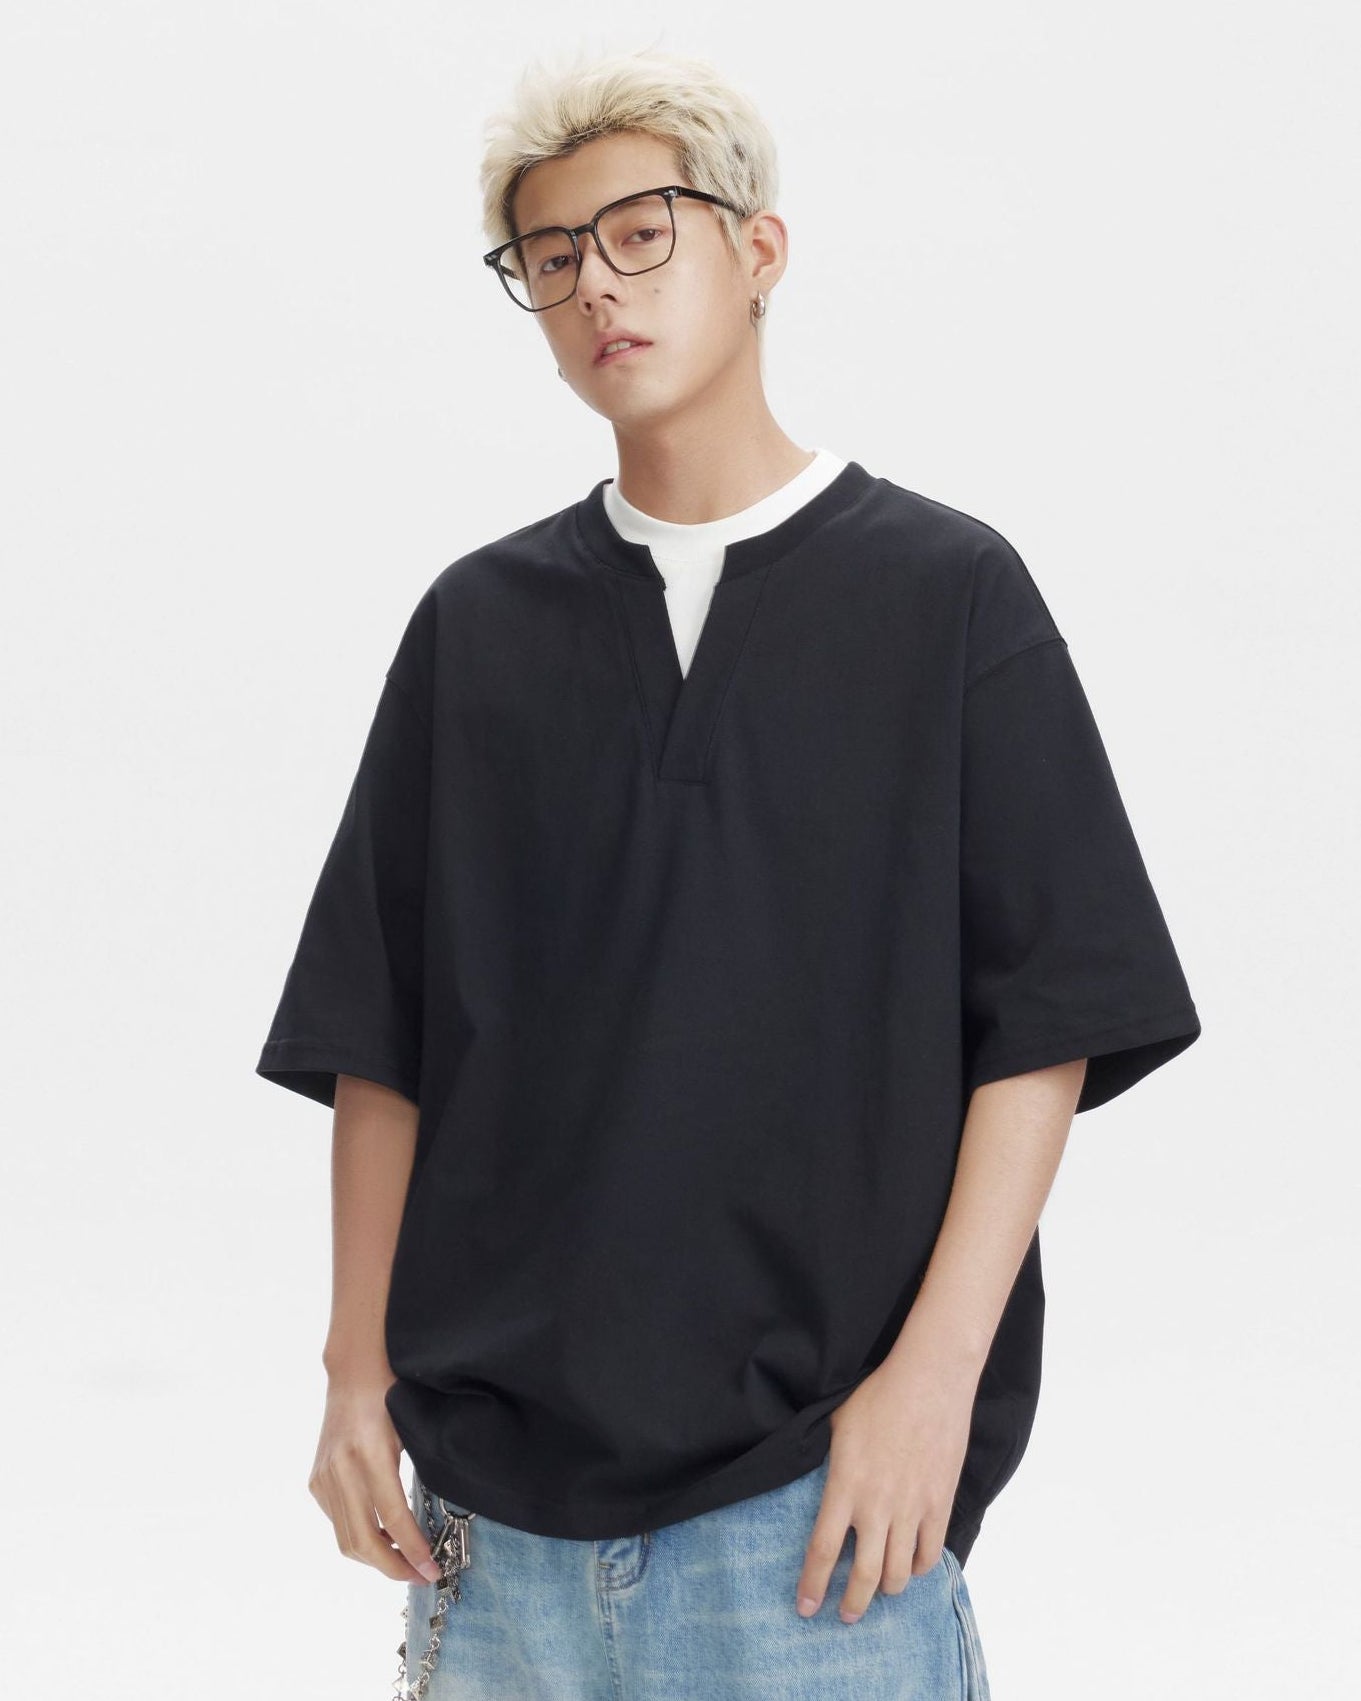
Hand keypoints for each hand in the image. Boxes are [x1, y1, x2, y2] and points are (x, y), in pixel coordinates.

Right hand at [309, 1369, 442, 1584]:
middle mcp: (341, 1469)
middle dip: (393, 1567)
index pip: (392, 1518)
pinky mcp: (316, 1480)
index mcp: (369, 1454)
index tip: (431, 1569)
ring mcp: (324, 1476)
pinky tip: (382, 1536)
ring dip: (376, 1558)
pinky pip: (338, 1522)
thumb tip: (429, 1526)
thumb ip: (416, 1477)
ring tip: (404, 1561)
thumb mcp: (411, 1432)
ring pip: (346, 1539)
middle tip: (419, 1575)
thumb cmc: (392, 1395)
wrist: (354, 1371)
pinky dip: (360, 1538)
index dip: (413, 1550)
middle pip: (363, 1540)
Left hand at [794, 1353, 974, 1622]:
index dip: (812, 1584)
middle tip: (844, 1616)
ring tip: (877, 1592)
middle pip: (862, 1576)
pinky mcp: (939, 1503)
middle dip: (851, 1604)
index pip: (822, 1550)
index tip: (805, 1607)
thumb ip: (826, 1463)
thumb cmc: (877, 1395)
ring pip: (898, 1573)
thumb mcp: (835, 1426)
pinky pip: (929, 1553)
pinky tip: (909, 1566)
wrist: (928, 1380)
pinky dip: (918, 1568)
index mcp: (844, 1487)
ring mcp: (911, 1508)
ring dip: (885, 1590)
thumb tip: (816, 1483)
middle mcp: (876, 1506)